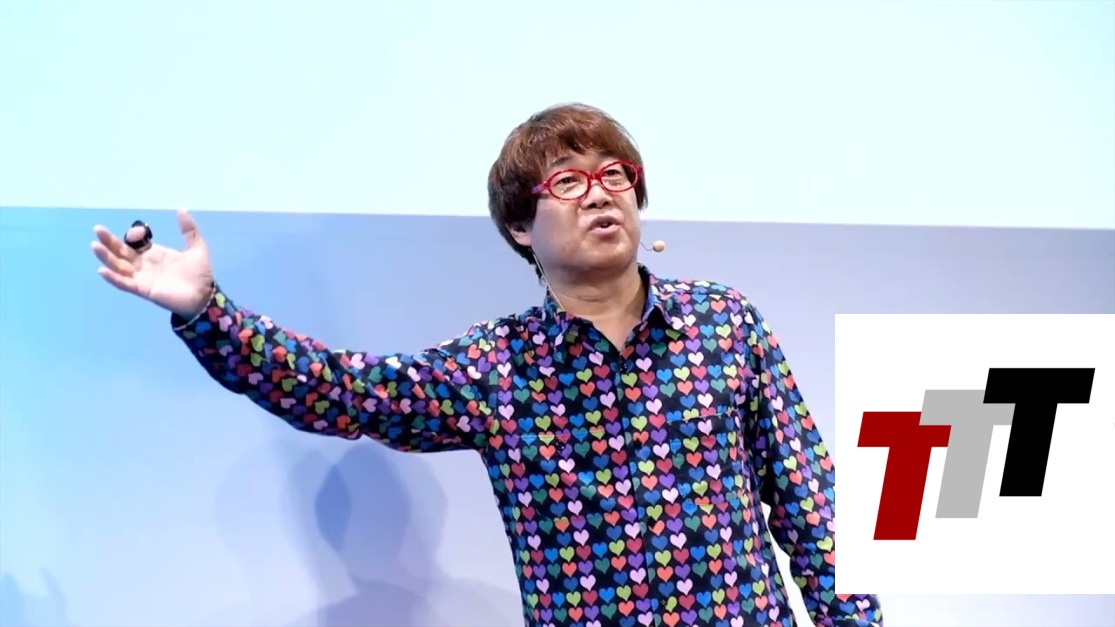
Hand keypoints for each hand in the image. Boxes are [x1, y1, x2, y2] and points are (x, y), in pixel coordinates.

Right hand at [91, 209, 214, 317]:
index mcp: (154, 253)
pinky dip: (113, 278)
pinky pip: (125, 284)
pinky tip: (102, 270)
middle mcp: (144, 264)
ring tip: (94, 246)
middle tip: (97, 229)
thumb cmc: (199, 274)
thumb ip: (189, 230)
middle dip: (109, 241)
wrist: (205, 296)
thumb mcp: (197, 248)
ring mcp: (142, 277)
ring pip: (119, 266)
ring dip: (106, 257)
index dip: (134, 235)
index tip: (138, 233)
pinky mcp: (143, 290)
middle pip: (121, 252)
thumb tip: (181, 209)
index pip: (135, 242)